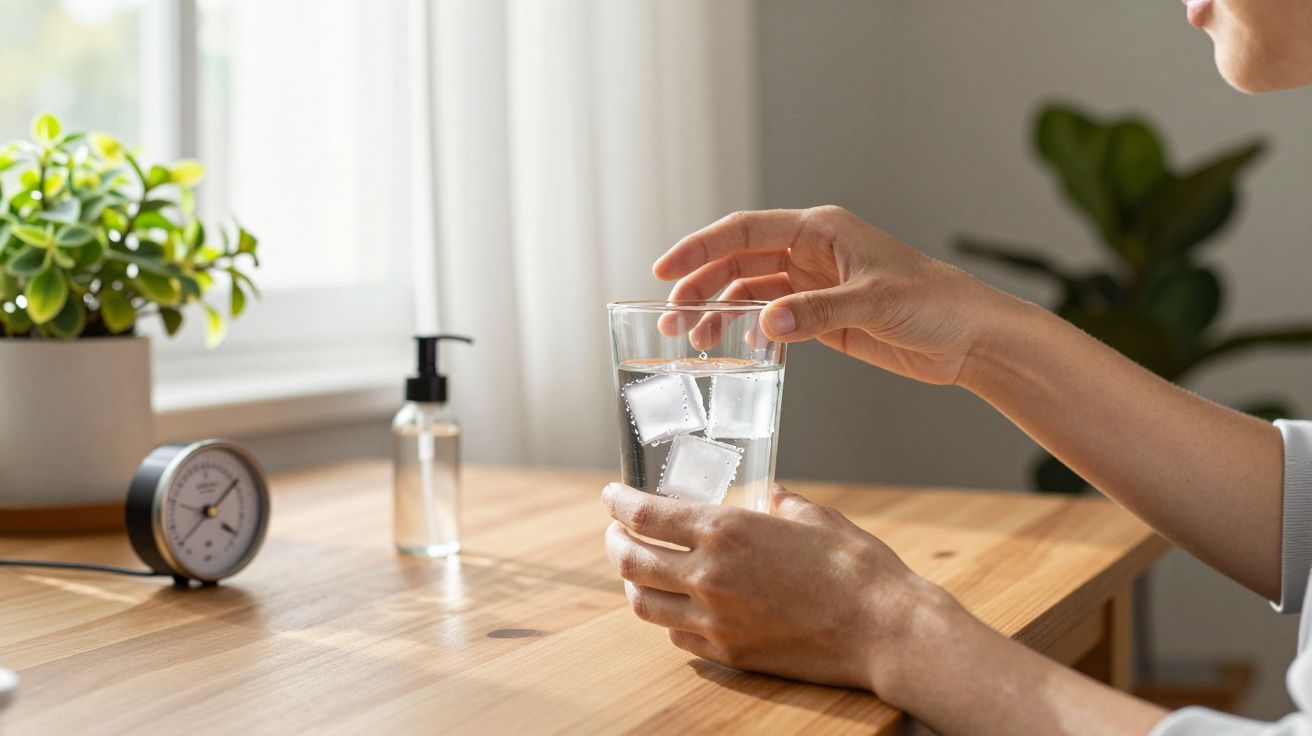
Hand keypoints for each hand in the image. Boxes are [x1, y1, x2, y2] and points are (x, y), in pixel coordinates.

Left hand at [601, 482, 949, 691]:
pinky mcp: (728, 653)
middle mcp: (708, 575)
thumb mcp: (814, 516)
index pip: (644, 516)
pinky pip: (676, 634)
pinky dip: (666, 616)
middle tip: (615, 531)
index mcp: (725, 531)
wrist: (883, 629)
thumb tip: (770, 493)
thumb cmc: (854, 567)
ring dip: (631, 583)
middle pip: (630, 560)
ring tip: (635, 570)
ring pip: (643, 604)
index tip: (611, 495)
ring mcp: (714, 620)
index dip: (618, 503)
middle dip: (613, 541)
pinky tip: (675, 605)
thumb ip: (780, 502)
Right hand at [655, 206, 1022, 386]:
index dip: (699, 248)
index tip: (664, 270)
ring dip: (718, 311)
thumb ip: (816, 312)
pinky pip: (770, 317)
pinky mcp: (821, 315)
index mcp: (819, 230)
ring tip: (693, 340)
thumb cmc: (934, 303)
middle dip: (700, 286)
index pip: (744, 230)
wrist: (969, 337)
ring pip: (749, 290)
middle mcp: (811, 251)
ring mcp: (813, 284)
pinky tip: (732, 347)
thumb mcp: (874, 303)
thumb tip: (764, 322)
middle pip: (737, 260)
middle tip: (671, 318)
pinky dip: (746, 328)